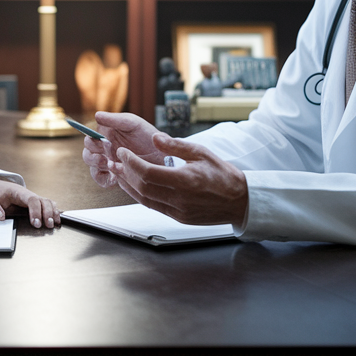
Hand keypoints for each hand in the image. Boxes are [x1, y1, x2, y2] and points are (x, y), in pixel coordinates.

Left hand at [0, 176, 60, 228]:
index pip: (31, 199)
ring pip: (47, 202)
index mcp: (17, 191)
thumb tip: (1, 217)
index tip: (35, 223)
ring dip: (52, 212)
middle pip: (43, 200)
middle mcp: (26, 194)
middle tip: (48, 225)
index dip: (36, 211)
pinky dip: (52, 210)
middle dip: (48, 213)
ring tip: (54, 224)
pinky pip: (44, 205)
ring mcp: (29, 198)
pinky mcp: (29, 203)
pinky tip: (56, 218)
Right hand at [81, 111, 164, 187]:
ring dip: (97, 168)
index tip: (102, 142)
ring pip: (93, 167)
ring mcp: (109, 163)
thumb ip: (115, 120)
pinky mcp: (114, 175)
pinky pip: (102, 180)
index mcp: (106, 135)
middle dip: (92, 157)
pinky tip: (114, 178)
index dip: (92, 141)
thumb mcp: (133, 124)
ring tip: (111, 166)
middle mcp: (105, 149)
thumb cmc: (147, 135)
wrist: (163, 155)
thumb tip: (96, 115)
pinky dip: (104, 180)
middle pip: (87, 154)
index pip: (89, 138)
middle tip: (105, 159)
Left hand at [115, 134, 248, 226]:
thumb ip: (176, 146)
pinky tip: (134, 186)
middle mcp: (180, 198)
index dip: (131, 162)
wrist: (239, 201)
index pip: (148, 172)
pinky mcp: (179, 218)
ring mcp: (178, 211)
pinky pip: (153, 206)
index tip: (122, 152)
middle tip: (115, 161)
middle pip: (143, 187)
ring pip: (144, 199)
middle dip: (126, 173)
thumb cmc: (223, 175)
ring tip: (119, 173)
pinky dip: (140, 196)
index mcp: (185, 180)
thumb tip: (155, 138)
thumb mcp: (201, 153)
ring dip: (129, 186)